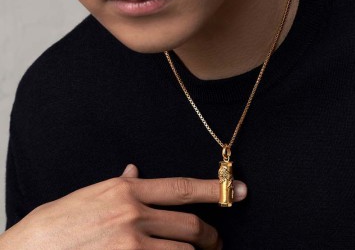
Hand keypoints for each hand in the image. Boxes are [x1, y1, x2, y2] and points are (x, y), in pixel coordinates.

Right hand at [0, 164, 246, 248]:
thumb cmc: (55, 225)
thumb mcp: (89, 195)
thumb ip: (119, 186)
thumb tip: (136, 172)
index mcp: (126, 190)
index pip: (181, 187)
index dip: (214, 190)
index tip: (237, 191)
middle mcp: (133, 214)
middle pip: (189, 224)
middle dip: (209, 235)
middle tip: (215, 242)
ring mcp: (130, 245)